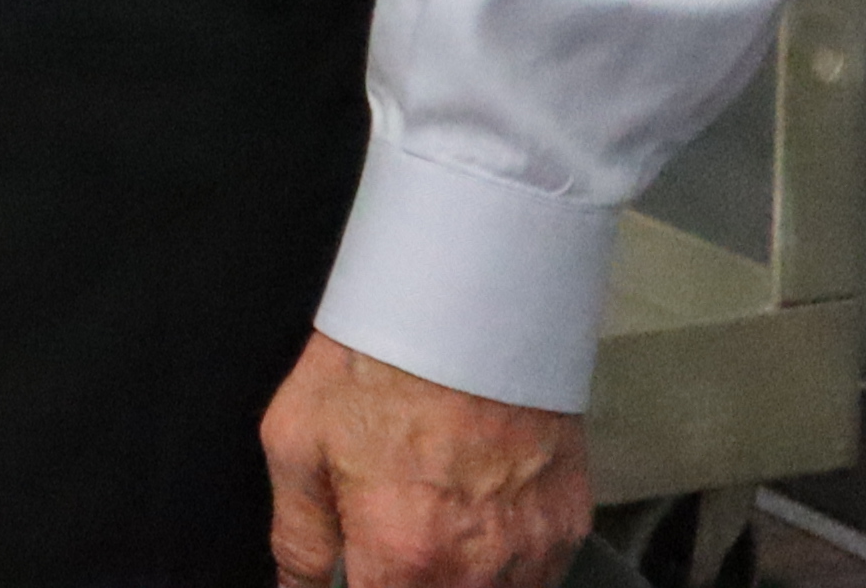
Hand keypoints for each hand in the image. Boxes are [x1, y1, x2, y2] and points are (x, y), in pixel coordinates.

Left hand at [263, 332, 588, 587]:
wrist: (467, 305)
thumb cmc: (378, 364)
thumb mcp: (296, 441)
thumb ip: (298, 536)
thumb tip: (296, 586)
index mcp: (403, 555)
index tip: (360, 572)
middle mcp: (476, 568)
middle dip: (412, 582)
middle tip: (391, 541)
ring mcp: (532, 550)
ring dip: (460, 580)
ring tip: (432, 525)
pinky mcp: (569, 525)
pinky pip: (538, 575)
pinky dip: (506, 565)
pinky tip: (475, 518)